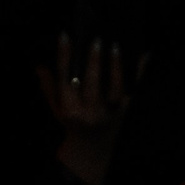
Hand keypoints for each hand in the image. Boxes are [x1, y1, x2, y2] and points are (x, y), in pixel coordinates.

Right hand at [39, 33, 140, 184]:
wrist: (91, 148)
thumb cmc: (72, 122)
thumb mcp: (56, 108)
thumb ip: (49, 87)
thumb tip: (39, 66)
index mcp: (69, 109)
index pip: (65, 79)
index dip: (64, 57)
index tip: (65, 35)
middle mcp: (89, 112)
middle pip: (92, 86)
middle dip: (94, 63)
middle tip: (96, 41)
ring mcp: (109, 113)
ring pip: (114, 90)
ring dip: (115, 69)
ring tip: (115, 47)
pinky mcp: (125, 111)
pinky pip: (133, 91)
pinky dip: (140, 74)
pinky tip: (144, 55)